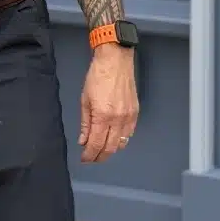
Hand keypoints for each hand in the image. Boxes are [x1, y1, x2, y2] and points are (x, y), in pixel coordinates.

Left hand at [78, 44, 138, 161]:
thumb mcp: (85, 99)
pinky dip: (122, 140)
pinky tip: (114, 139)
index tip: (84, 159)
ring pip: (121, 143)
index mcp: (102, 116)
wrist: (115, 61)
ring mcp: (129, 117)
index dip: (90, 155)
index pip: (96, 144)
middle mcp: (118, 119)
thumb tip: (83, 140)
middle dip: (100, 156)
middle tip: (92, 158)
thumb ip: (85, 123)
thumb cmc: (97, 77)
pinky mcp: (136, 113)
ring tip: (101, 151)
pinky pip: (130, 133)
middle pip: (110, 148)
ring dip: (111, 150)